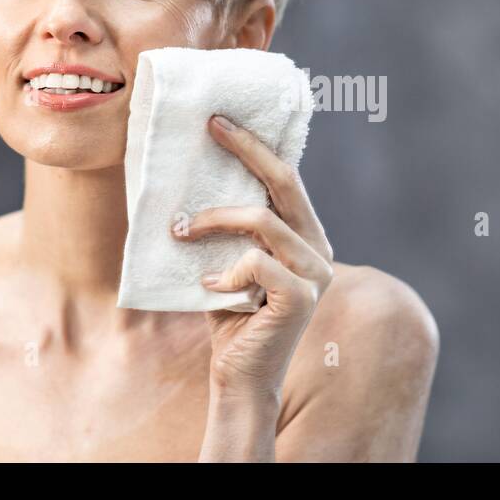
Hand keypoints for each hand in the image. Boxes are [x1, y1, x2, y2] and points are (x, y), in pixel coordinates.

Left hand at [174, 115, 334, 410]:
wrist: (240, 378)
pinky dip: (225, 271)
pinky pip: (255, 262)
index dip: (254, 146)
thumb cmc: (229, 316)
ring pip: (261, 220)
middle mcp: (318, 249)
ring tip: (181, 231)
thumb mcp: (227, 259)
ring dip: (213, 221)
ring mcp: (314, 274)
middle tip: (209, 129)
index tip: (217, 122)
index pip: (286, 178)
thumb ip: (228, 226)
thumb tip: (192, 177)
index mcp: (306, 236)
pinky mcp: (300, 298)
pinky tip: (209, 288)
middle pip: (285, 182)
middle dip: (245, 150)